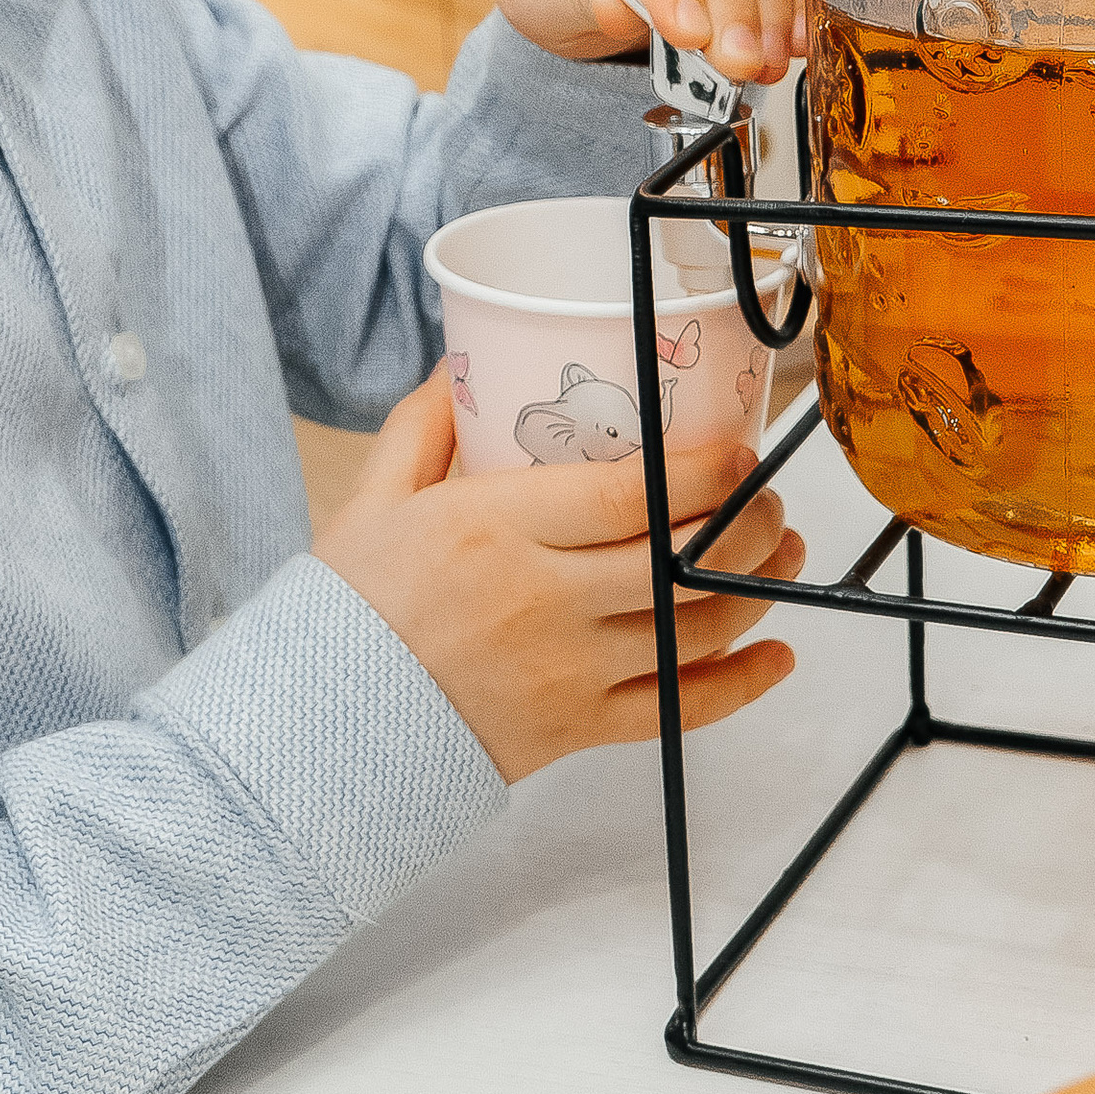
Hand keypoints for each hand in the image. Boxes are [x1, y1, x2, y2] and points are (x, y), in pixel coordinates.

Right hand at [316, 374, 802, 785]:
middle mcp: (545, 599)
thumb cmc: (344, 612)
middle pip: (683, 558)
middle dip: (746, 524)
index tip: (739, 451)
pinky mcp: (576, 730)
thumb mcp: (371, 501)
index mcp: (497, 528)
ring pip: (696, 628)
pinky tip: (776, 655)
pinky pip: (680, 710)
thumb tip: (464, 362)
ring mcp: (568, 670)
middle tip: (764, 498)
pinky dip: (741, 685)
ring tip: (780, 556)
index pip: (636, 494)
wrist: (314, 732)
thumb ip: (424, 427)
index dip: (707, 471)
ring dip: (758, 589)